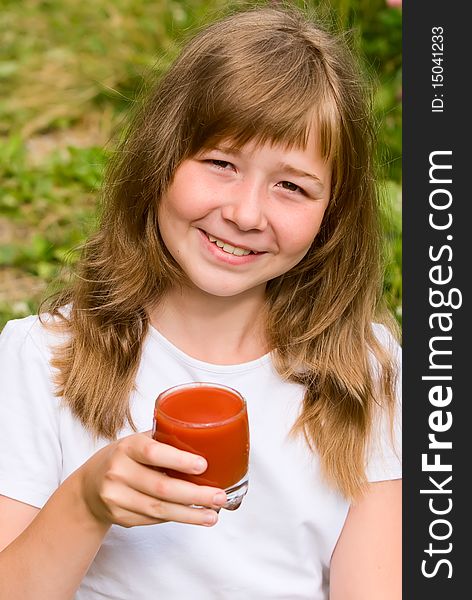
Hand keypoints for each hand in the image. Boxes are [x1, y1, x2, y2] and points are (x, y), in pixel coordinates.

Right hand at [75, 431, 226, 528]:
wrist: (88, 486)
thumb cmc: (124, 458)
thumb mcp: (137, 442)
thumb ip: (164, 441)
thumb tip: (207, 442)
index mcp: (127, 447)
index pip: (153, 452)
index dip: (179, 460)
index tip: (204, 465)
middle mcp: (118, 472)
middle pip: (161, 488)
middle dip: (195, 495)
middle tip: (220, 496)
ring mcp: (117, 497)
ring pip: (159, 509)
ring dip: (190, 514)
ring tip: (212, 514)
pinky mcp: (120, 517)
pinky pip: (153, 519)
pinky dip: (175, 517)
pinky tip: (192, 516)